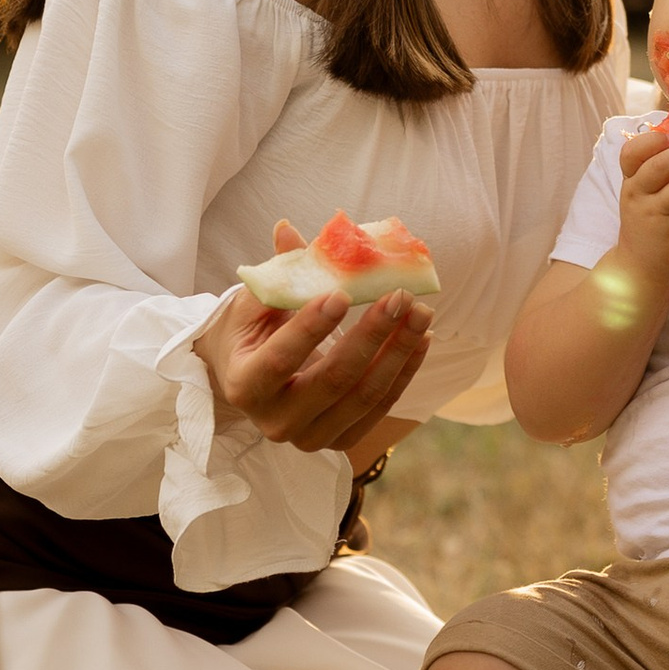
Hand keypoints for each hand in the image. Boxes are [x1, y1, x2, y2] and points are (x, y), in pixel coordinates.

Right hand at [198, 220, 432, 469]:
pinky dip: (405, 372)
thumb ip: (277, 273)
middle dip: (372, 335)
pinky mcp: (341, 440)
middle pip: (333, 380)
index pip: (279, 359)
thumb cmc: (251, 332)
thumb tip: (287, 229)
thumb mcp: (255, 302)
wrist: (251, 378)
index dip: (311, 328)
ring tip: (421, 313)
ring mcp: (310, 437)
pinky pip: (381, 407)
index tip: (344, 293)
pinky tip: (422, 338)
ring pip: (364, 396)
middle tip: (400, 295)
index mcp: (245, 385)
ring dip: (398, 351)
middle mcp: (275, 421)